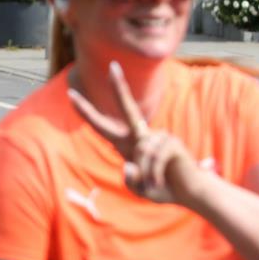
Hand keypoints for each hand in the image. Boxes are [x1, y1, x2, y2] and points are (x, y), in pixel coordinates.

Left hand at [68, 61, 200, 203]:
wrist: (188, 193)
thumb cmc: (161, 188)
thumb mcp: (138, 188)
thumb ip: (129, 179)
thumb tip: (128, 165)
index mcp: (127, 144)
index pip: (102, 126)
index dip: (86, 112)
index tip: (71, 94)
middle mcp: (141, 136)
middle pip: (128, 108)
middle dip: (119, 87)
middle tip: (112, 66)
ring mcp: (158, 137)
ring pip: (140, 152)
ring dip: (145, 175)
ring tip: (153, 183)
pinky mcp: (171, 142)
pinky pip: (153, 158)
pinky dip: (153, 175)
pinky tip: (159, 181)